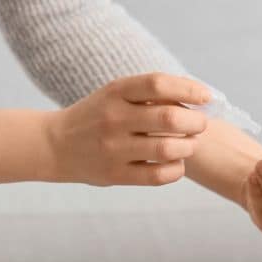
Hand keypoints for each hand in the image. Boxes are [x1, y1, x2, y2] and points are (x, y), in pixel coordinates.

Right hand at [44, 73, 210, 185]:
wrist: (56, 145)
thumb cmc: (98, 117)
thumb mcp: (115, 95)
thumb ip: (150, 95)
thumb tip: (198, 97)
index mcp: (115, 92)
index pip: (158, 84)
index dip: (188, 89)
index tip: (205, 96)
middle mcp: (113, 118)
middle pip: (168, 118)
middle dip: (195, 122)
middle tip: (200, 125)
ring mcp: (114, 148)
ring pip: (167, 149)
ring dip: (188, 147)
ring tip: (190, 145)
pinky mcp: (115, 174)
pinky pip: (158, 176)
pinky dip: (176, 170)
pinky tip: (177, 164)